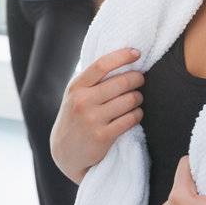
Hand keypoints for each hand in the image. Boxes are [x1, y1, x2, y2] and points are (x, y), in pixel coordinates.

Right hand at [50, 47, 144, 182]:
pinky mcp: (102, 136)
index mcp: (76, 87)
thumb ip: (92, 80)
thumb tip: (120, 59)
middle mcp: (82, 101)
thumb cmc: (75, 117)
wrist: (65, 151)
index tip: (137, 53)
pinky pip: (130, 119)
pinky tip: (135, 114)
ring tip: (136, 99)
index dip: (122, 56)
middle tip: (140, 79)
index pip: (101, 65)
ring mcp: (92, 119)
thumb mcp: (75, 95)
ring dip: (138, 98)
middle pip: (121, 82)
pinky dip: (137, 114)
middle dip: (137, 78)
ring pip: (129, 101)